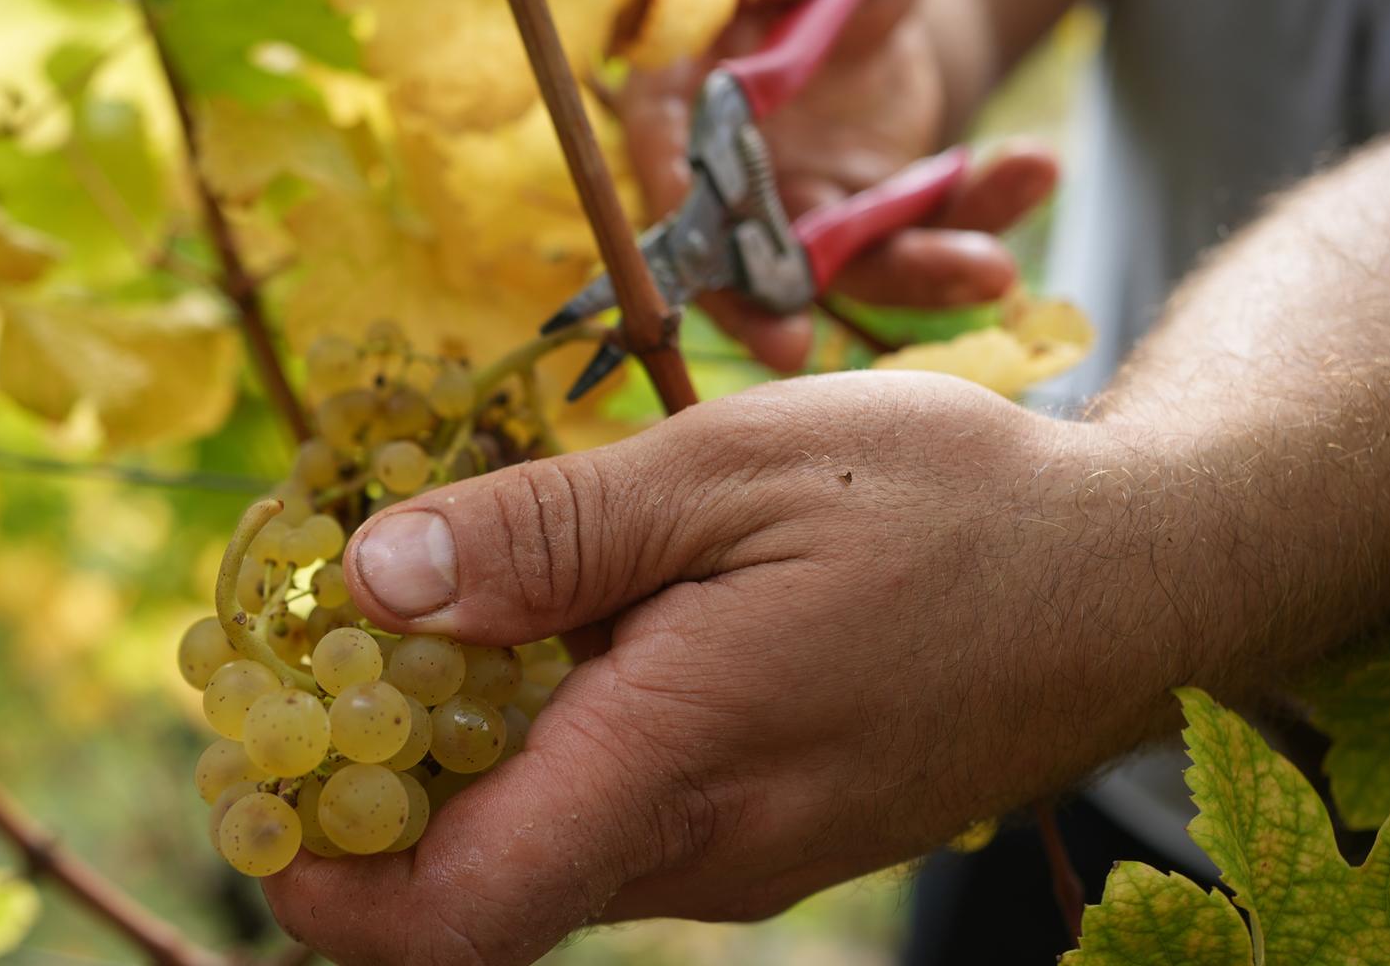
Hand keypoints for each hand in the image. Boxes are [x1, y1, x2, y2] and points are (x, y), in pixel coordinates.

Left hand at [264, 373, 1187, 965]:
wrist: (1139, 571)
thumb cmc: (948, 502)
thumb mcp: (729, 470)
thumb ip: (546, 533)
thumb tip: (373, 582)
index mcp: (677, 768)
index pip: (452, 919)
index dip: (320, 884)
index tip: (251, 782)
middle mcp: (703, 852)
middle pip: (477, 886)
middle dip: (374, 791)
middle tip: (324, 646)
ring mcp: (747, 856)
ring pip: (547, 849)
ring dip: (467, 757)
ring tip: (451, 606)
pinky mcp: (779, 831)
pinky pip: (621, 818)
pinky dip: (554, 746)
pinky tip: (575, 625)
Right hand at [617, 0, 1051, 369]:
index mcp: (682, 94)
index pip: (665, 166)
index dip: (678, 219)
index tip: (710, 258)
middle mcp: (732, 170)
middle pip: (734, 256)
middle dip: (760, 308)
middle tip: (789, 352)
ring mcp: (804, 204)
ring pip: (847, 266)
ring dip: (917, 275)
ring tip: (994, 268)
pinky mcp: (876, 217)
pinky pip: (928, 233)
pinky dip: (982, 215)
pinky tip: (1033, 167)